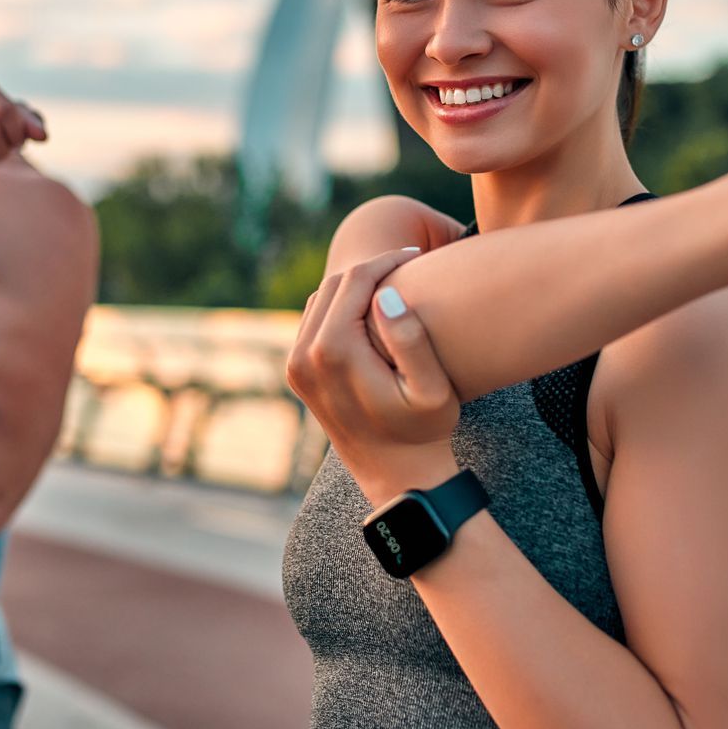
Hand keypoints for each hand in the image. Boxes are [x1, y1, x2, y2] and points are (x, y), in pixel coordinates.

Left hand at [285, 248, 460, 501]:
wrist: (396, 474)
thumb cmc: (424, 431)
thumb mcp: (432, 389)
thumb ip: (411, 339)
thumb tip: (386, 294)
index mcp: (334, 352)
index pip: (356, 279)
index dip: (387, 260)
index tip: (417, 254)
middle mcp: (304, 355)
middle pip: (335, 284)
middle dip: (371, 269)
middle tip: (408, 265)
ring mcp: (295, 365)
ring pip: (321, 299)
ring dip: (354, 287)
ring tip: (393, 285)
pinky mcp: (296, 372)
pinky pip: (314, 320)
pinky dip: (339, 307)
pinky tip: (371, 311)